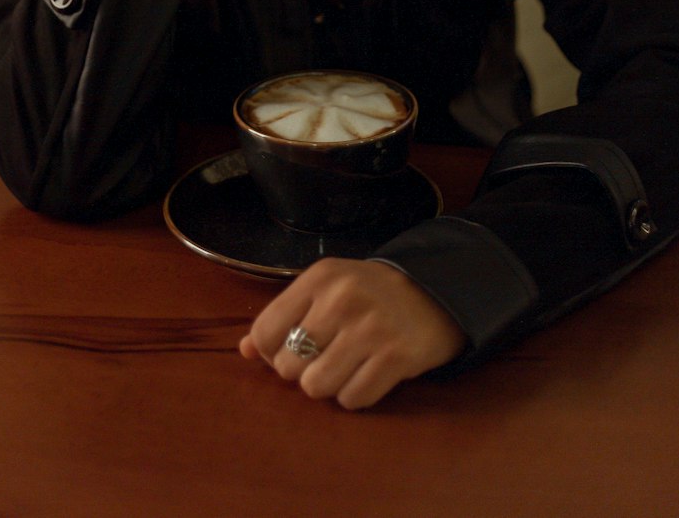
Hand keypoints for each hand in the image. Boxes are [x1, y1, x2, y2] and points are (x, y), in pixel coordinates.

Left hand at [239, 257, 466, 410]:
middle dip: (303, 371)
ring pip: (316, 387)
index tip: (292, 349)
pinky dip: (356, 395)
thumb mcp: (325, 289)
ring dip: (329, 386)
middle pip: (288, 366)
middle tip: (327, 356)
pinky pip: (352, 399)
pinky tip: (369, 373)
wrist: (435, 291)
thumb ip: (284, 316)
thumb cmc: (369, 294)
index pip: (265, 331)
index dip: (271, 352)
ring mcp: (369, 328)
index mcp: (319, 278)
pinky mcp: (395, 357)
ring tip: (347, 366)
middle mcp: (342, 299)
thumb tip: (244, 350)